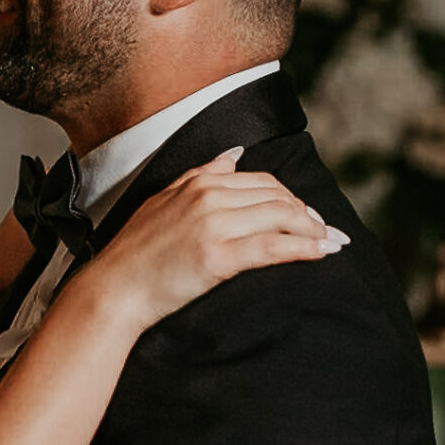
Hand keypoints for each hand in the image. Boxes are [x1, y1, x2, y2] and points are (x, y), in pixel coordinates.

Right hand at [89, 148, 346, 331]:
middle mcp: (208, 198)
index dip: (291, 197)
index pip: (261, 181)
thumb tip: (234, 155)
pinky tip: (320, 253)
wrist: (114, 289)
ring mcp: (213, 226)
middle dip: (308, 213)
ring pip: (280, 217)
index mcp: (199, 183)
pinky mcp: (217, 257)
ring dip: (313, 230)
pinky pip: (272, 247)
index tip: (308, 214)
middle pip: (277, 196)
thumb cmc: (136, 252)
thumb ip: (202, 174)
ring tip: (330, 243)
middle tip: (326, 231)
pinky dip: (303, 248)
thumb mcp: (164, 200)